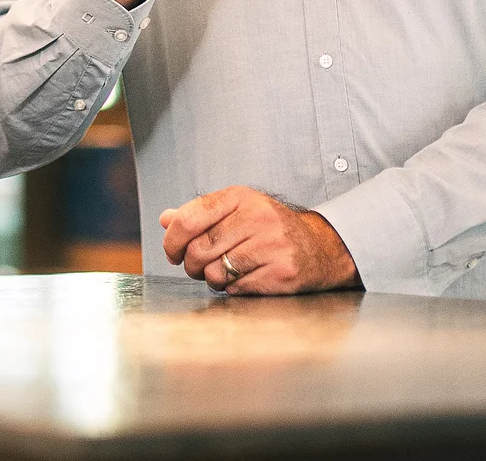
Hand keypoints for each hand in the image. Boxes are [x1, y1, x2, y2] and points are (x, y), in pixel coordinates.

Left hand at [159, 186, 357, 294]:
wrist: (320, 247)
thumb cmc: (270, 229)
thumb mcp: (237, 211)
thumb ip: (200, 215)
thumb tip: (165, 219)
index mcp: (239, 197)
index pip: (189, 218)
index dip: (172, 240)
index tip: (173, 253)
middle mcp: (256, 217)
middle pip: (198, 249)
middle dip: (191, 265)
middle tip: (198, 267)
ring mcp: (271, 245)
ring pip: (215, 273)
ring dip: (213, 279)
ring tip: (225, 272)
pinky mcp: (281, 272)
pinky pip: (236, 289)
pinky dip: (234, 289)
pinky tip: (246, 279)